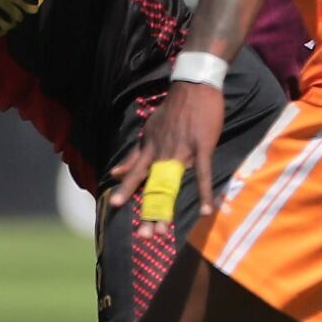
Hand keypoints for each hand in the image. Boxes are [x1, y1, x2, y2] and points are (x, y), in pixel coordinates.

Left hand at [105, 79, 225, 232]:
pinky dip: (204, 193)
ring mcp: (182, 151)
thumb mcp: (148, 131)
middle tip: (143, 234)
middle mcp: (162, 153)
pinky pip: (203, 174)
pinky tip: (206, 210)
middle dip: (147, 211)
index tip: (116, 207)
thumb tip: (115, 172)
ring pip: (172, 185)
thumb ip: (134, 155)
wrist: (193, 86)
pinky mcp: (201, 147)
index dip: (126, 191)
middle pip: (152, 187)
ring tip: (163, 231)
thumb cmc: (173, 110)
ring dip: (168, 209)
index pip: (136, 175)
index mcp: (150, 149)